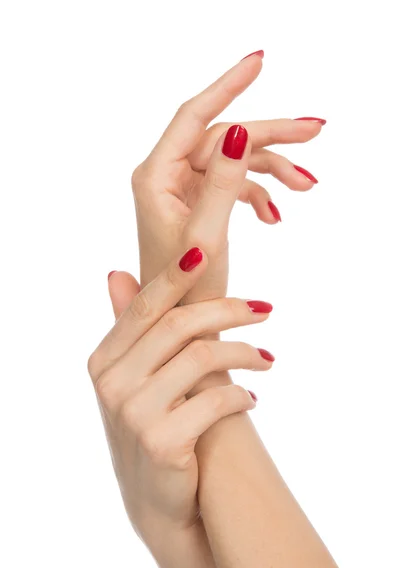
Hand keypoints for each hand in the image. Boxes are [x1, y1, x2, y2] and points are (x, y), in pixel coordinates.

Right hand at [88, 248, 272, 565]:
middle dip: (230, 310)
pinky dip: (242, 395)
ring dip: (245, 353)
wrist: (157, 501)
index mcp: (104, 358)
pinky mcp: (159, 441)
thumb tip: (115, 272)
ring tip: (267, 360)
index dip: (177, 274)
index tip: (208, 249)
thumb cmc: (152, 428)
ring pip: (202, 356)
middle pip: (179, 324)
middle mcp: (111, 381)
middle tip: (267, 310)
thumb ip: (129, 327)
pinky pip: (216, 399)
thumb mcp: (134, 379)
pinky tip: (251, 399)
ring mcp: (131, 412)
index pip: (147, 304)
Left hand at [132, 51, 324, 303]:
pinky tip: (274, 215)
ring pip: (235, 160)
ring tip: (307, 188)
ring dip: (272, 170)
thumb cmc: (185, 290)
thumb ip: (222, 181)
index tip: (260, 61)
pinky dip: (258, 194)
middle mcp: (166, 175)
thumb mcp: (208, 235)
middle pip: (225, 138)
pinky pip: (233, 184)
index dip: (228, 86)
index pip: (194, 116)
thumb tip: (240, 129)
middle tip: (316, 130)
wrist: (181, 324)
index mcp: (156, 176)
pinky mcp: (198, 203)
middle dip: (271, 137)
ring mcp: (183, 189)